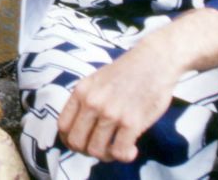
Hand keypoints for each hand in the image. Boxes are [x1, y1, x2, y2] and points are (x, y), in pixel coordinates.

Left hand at [58, 41, 178, 161]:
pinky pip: (119, 152)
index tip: (83, 142)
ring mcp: (111, 113)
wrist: (154, 61)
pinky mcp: (131, 122)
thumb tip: (78, 128)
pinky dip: (125, 156)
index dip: (70, 140)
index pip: (63, 126)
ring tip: (118, 147)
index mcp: (81, 91)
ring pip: (96, 151)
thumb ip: (85, 101)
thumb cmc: (127, 72)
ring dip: (108, 156)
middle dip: (87, 151)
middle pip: (76, 142)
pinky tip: (132, 148)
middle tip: (102, 147)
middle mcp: (92, 102)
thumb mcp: (96, 81)